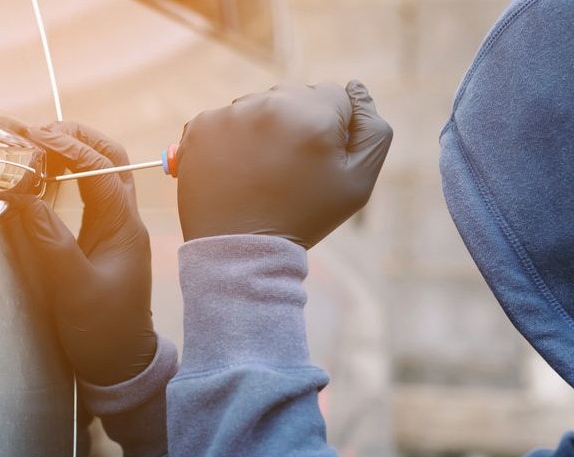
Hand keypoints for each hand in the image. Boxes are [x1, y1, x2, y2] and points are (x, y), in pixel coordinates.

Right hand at [20, 122, 156, 386]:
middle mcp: (124, 220)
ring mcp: (116, 228)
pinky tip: (44, 174)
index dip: (66, 148)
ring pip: (102, 171)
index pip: (100, 170)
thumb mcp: (72, 289)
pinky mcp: (104, 238)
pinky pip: (91, 192)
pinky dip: (69, 173)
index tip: (32, 136)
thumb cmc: (102, 332)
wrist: (120, 365)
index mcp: (123, 227)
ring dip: (72, 150)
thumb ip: (48, 242)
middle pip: (109, 158)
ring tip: (34, 143)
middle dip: (75, 136)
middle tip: (34, 130)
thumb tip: (22, 198)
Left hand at [176, 80, 391, 246]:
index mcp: (314, 114)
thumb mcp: (357, 182)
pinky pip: (226, 118)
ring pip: (260, 105)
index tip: (317, 162)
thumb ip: (373, 131)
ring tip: (260, 171)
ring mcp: (231, 114)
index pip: (336, 97)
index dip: (333, 131)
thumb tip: (357, 88)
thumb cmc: (304, 217)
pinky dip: (232, 138)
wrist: (239, 251)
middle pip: (296, 96)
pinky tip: (235, 169)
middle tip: (288, 170)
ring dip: (264, 128)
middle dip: (298, 124)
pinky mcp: (200, 127)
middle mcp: (270, 104)